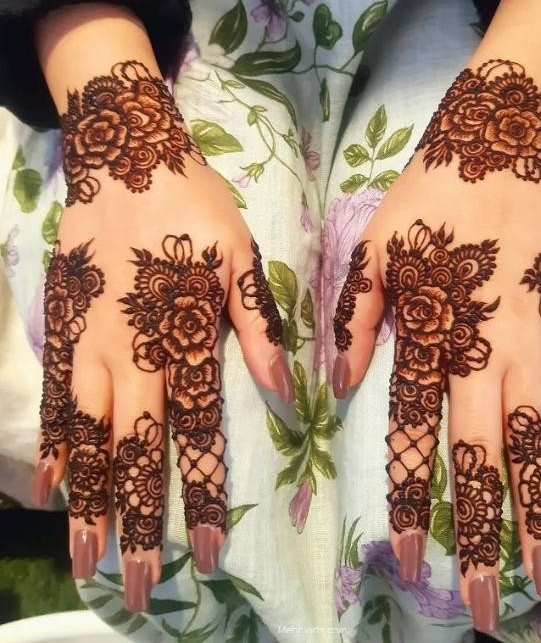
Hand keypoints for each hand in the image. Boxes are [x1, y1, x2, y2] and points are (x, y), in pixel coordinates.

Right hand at [31, 61, 291, 611]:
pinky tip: (54, 487)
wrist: (124, 159)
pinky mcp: (63, 327)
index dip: (198, 493)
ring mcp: (89, 343)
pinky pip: (57, 398)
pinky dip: (56, 446)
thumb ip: (258, 324)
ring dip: (91, 499)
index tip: (206, 552)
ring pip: (89, 435)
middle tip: (140, 583)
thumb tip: (285, 390)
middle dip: (138, 519)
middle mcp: (130, 351)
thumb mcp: (240, 254)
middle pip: (134, 449)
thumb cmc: (191, 208)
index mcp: (180, 335)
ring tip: (88, 557)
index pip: (192, 431)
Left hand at [331, 60, 540, 632]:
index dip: (409, 496)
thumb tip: (343, 380)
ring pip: (532, 439)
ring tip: (539, 575)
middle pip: (478, 452)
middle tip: (478, 600)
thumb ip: (358, 317)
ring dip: (535, 510)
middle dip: (478, 530)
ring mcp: (530, 341)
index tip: (407, 558)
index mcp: (426, 330)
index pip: (412, 431)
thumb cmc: (427, 203)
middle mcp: (480, 348)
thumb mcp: (373, 250)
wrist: (497, 152)